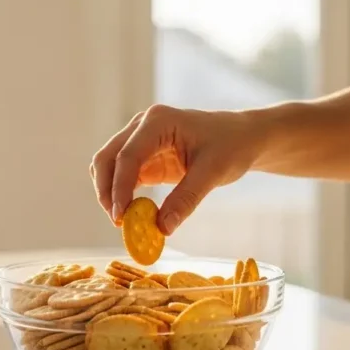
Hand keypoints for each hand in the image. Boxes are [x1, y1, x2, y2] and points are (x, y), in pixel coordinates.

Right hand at [90, 104, 263, 233]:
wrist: (243, 138)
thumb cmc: (231, 146)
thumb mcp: (212, 173)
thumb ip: (186, 199)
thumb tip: (162, 228)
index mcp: (158, 121)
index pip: (127, 156)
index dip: (119, 188)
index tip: (120, 217)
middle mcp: (143, 126)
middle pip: (107, 158)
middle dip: (107, 191)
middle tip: (118, 222)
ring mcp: (140, 140)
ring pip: (108, 167)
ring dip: (110, 193)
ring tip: (124, 221)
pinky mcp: (145, 156)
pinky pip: (124, 176)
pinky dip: (123, 195)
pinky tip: (133, 215)